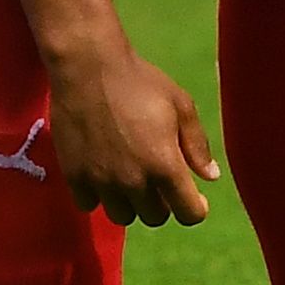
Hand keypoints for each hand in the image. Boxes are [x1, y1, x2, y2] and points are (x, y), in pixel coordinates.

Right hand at [45, 47, 217, 225]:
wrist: (87, 66)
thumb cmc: (139, 82)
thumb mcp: (180, 106)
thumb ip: (197, 145)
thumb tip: (211, 177)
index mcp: (165, 165)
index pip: (189, 214)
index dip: (195, 207)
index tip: (191, 196)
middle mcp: (134, 181)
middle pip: (155, 217)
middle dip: (161, 202)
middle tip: (155, 178)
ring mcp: (101, 181)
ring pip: (122, 216)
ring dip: (129, 202)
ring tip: (126, 178)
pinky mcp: (74, 176)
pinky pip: (89, 205)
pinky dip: (97, 195)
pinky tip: (100, 174)